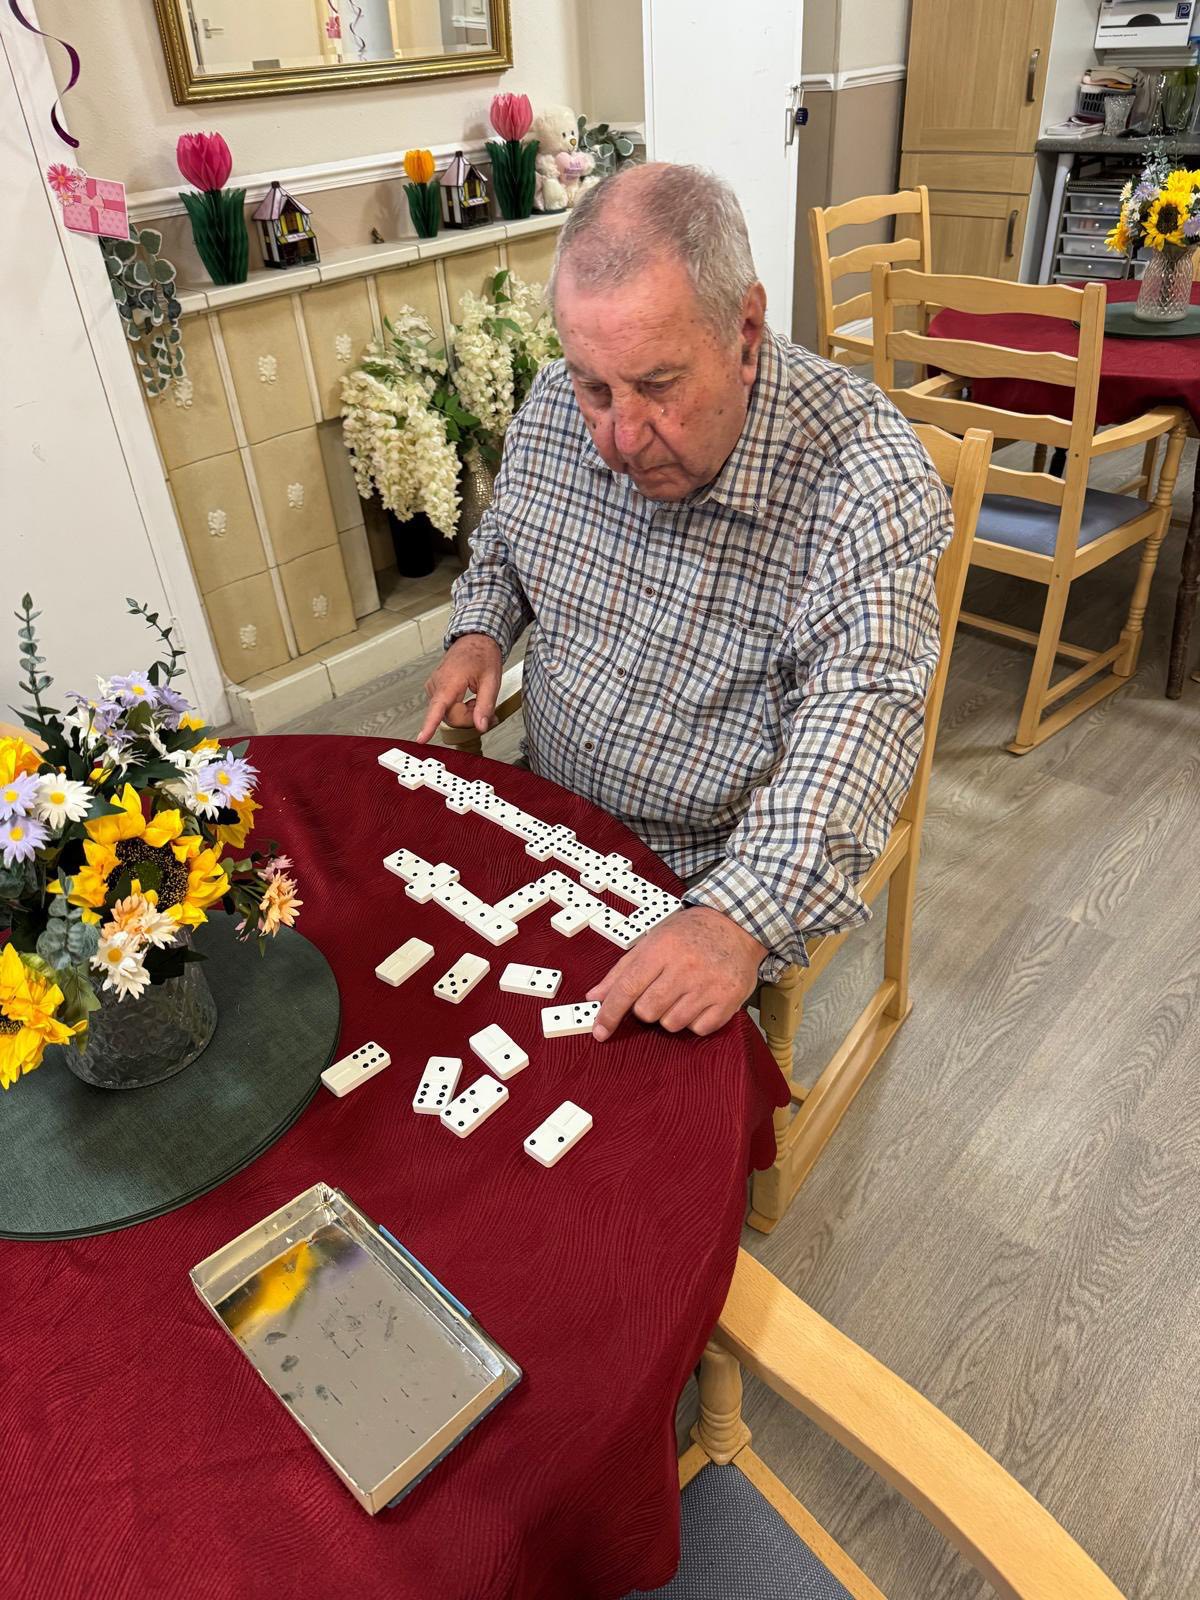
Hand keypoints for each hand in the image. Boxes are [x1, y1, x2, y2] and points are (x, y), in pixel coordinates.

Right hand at [417, 634, 501, 743]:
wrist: (475, 640)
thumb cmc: (482, 655)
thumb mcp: (491, 680)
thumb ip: (486, 705)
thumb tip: (481, 726)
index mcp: (450, 681)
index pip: (438, 708)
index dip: (429, 725)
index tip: (421, 738)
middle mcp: (437, 685)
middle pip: (450, 718)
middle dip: (470, 717)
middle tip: (485, 707)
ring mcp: (434, 687)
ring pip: (449, 715)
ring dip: (465, 712)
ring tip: (476, 697)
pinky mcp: (435, 690)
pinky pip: (446, 709)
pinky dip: (460, 708)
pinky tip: (468, 698)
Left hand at [587, 907, 765, 1039]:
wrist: (737, 925)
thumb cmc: (691, 933)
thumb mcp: (653, 940)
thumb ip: (622, 970)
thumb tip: (596, 996)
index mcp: (662, 949)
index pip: (627, 988)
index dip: (610, 1013)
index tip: (600, 1030)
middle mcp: (685, 968)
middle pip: (647, 1011)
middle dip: (646, 1008)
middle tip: (660, 990)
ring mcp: (708, 986)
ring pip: (671, 1024)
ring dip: (671, 1015)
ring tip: (682, 993)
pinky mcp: (728, 1001)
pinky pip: (697, 1029)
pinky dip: (694, 1021)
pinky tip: (699, 1001)